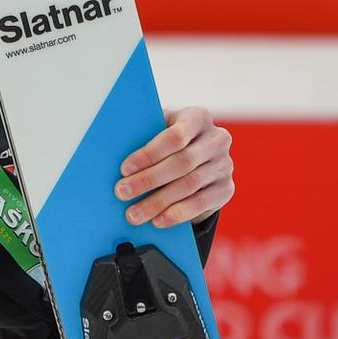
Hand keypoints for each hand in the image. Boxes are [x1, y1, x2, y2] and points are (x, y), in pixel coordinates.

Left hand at [114, 106, 233, 228]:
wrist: (199, 156)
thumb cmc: (168, 140)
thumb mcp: (158, 129)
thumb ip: (143, 135)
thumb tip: (111, 152)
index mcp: (198, 118)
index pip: (175, 136)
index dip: (149, 154)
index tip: (124, 169)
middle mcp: (217, 140)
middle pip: (181, 163)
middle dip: (148, 180)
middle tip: (122, 193)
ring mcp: (224, 165)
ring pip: (189, 186)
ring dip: (158, 202)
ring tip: (134, 214)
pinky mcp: (226, 189)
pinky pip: (201, 204)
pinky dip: (177, 214)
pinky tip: (157, 221)